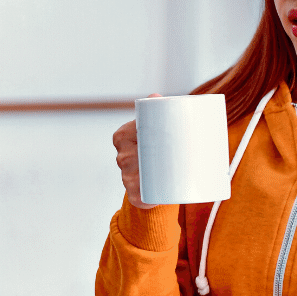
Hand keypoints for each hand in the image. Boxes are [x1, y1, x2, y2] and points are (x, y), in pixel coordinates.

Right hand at [112, 94, 160, 209]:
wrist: (163, 177)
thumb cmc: (162, 146)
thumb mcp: (160, 127)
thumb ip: (161, 111)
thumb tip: (155, 95)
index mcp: (122, 136)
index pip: (127, 133)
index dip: (138, 133)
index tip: (155, 133)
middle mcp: (121, 156)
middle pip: (131, 155)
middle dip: (148, 154)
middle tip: (175, 151)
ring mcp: (126, 176)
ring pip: (133, 176)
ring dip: (146, 177)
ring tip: (168, 173)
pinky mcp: (136, 195)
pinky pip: (137, 198)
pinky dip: (144, 200)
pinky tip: (150, 199)